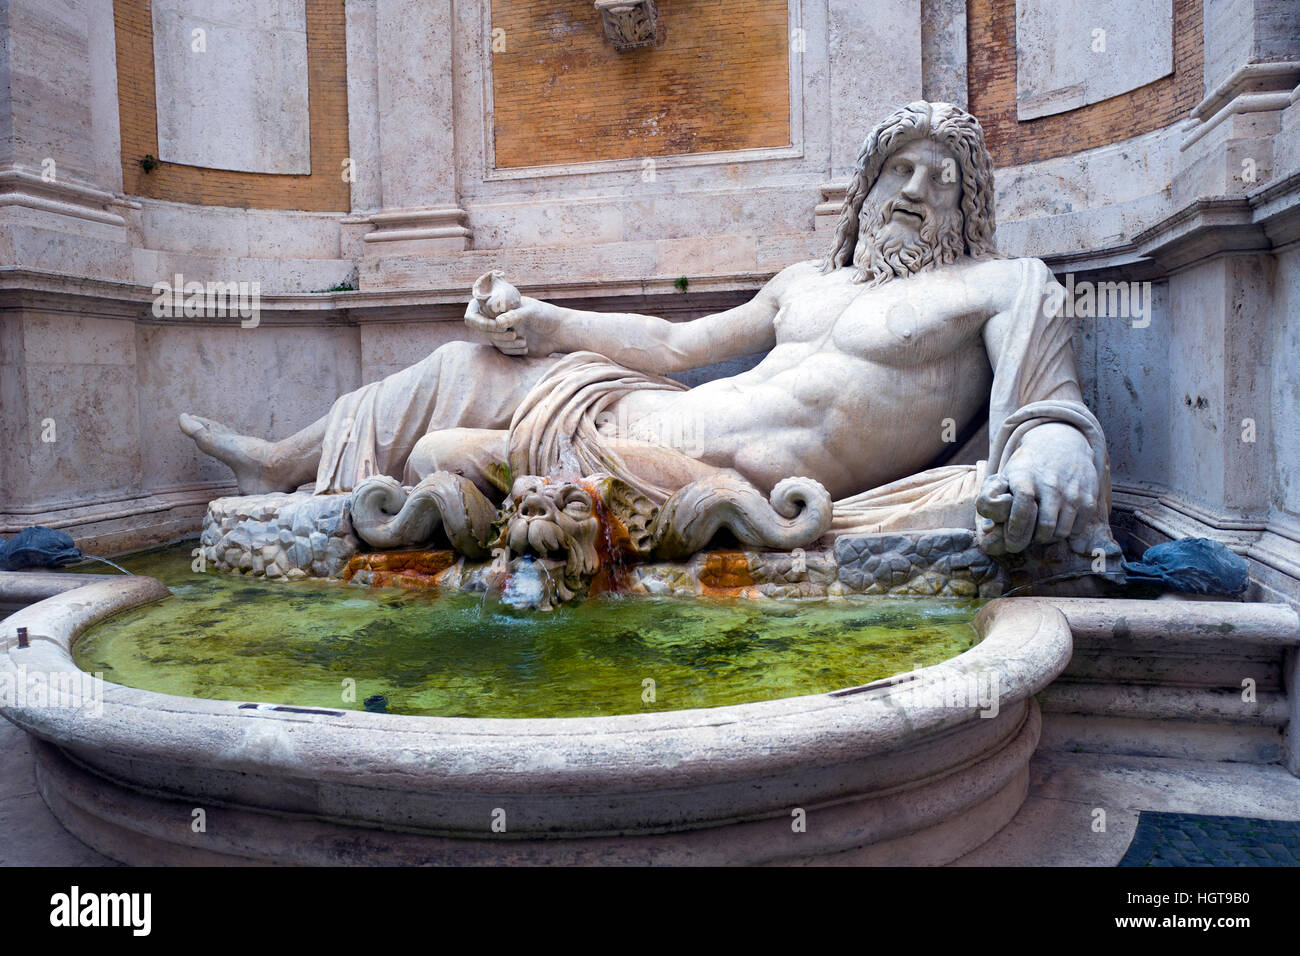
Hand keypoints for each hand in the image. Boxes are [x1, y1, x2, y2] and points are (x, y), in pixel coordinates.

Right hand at [464, 294, 560, 356]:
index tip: (497, 325)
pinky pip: (503, 350)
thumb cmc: (545, 316)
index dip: (480, 321)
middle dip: (498, 334)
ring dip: (507, 343)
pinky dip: (513, 350)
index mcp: (499, 303)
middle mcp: (497, 316)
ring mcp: (501, 331)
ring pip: (493, 341)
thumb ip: (515, 316)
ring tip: (523, 340)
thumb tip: (498, 322)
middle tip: (514, 333)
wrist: (558, 332)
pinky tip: (526, 346)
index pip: (474, 312)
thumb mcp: (530, 313)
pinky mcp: (508, 344)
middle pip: (483, 329)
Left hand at [975, 423, 1098, 552]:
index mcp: (1026, 478)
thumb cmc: (1027, 466)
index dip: (1016, 529)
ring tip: (1042, 531)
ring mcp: (1072, 492)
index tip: (1012, 541)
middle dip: (1033, 539)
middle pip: (1044, 527)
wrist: (1060, 442)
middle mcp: (1051, 485)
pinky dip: (1066, 532)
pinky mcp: (1088, 498)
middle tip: (1028, 538)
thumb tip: (987, 530)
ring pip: (1061, 532)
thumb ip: (992, 500)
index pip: (1022, 509)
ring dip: (1050, 537)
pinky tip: (1058, 522)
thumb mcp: (1006, 475)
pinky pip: (1077, 529)